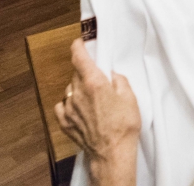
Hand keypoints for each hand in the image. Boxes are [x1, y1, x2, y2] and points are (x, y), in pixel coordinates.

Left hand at [55, 39, 140, 185]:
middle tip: (99, 77)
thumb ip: (119, 81)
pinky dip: (69, 104)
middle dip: (85, 72)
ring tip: (94, 98)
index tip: (79, 42)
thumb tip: (112, 75)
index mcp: (94, 82)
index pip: (79, 57)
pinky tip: (80, 109)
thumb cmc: (123, 125)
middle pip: (76, 74)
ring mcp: (69, 108)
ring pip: (70, 90)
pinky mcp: (65, 122)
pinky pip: (63, 106)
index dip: (78, 46)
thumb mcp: (130, 97)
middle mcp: (78, 93)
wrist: (112, 152)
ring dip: (79, 89)